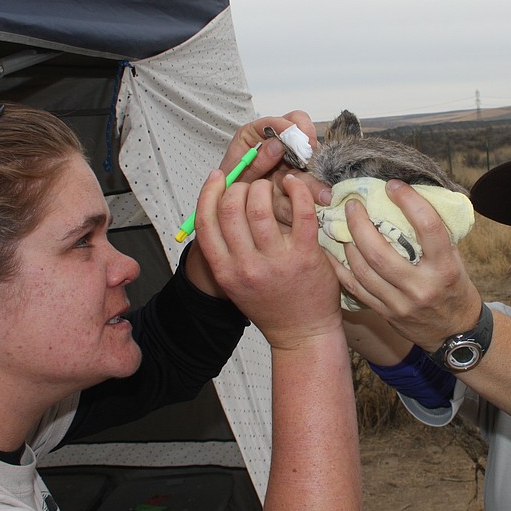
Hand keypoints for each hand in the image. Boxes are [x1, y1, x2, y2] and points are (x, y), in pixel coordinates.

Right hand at [182, 111, 320, 296]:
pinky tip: (294, 184)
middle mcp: (247, 266)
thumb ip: (225, 252)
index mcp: (225, 271)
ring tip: (270, 186)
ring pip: (260, 207)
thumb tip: (219, 209)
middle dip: (238, 187)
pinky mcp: (305, 256)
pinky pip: (299, 212)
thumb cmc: (271, 305)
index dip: (208, 193)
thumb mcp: (235, 283)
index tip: (217, 177)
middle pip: (231, 209)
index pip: (205, 222)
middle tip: (250, 185)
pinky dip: (297, 190)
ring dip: (264, 187)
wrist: (303, 333)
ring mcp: (276, 261)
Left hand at [333, 180, 481, 350]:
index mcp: (444, 267)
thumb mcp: (455, 260)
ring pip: (363, 269)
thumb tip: (412, 199)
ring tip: (342, 224)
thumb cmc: (455, 287)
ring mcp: (400, 302)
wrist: (455, 333)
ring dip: (348, 242)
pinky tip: (333, 249)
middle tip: (352, 204)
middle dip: (360, 224)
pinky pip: (355, 287)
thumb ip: (435, 236)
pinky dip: (341, 266)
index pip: (428, 227)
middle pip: (380, 251)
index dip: (409, 201)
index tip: (393, 186)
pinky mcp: (385, 313)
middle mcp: (421, 286)